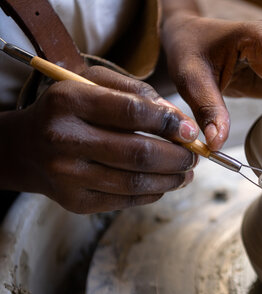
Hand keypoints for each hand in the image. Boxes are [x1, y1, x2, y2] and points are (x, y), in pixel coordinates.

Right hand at [0, 66, 198, 212]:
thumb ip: (140, 94)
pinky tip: (164, 184)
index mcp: (69, 101)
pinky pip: (125, 200)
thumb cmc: (72, 110)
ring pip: (135, 182)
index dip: (169, 123)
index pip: (131, 112)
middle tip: (194, 156)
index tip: (191, 131)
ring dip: (171, 179)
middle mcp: (63, 139)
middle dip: (177, 157)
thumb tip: (181, 121)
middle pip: (138, 153)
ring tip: (186, 173)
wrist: (27, 148)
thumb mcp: (96, 84)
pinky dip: (152, 193)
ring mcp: (67, 175)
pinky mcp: (74, 202)